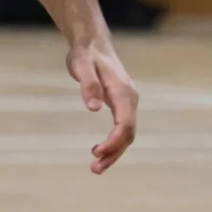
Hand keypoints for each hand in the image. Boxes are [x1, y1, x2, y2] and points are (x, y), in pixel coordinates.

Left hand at [67, 39, 138, 174]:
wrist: (93, 43)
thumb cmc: (86, 54)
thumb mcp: (81, 66)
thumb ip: (88, 86)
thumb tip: (93, 108)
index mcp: (123, 93)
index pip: (125, 124)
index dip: (113, 142)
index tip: (95, 153)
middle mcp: (130, 99)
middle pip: (128, 134)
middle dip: (114, 153)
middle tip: (94, 169)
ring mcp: (127, 103)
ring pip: (127, 134)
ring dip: (114, 152)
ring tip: (96, 167)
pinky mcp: (121, 104)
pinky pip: (122, 128)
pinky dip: (114, 143)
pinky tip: (99, 151)